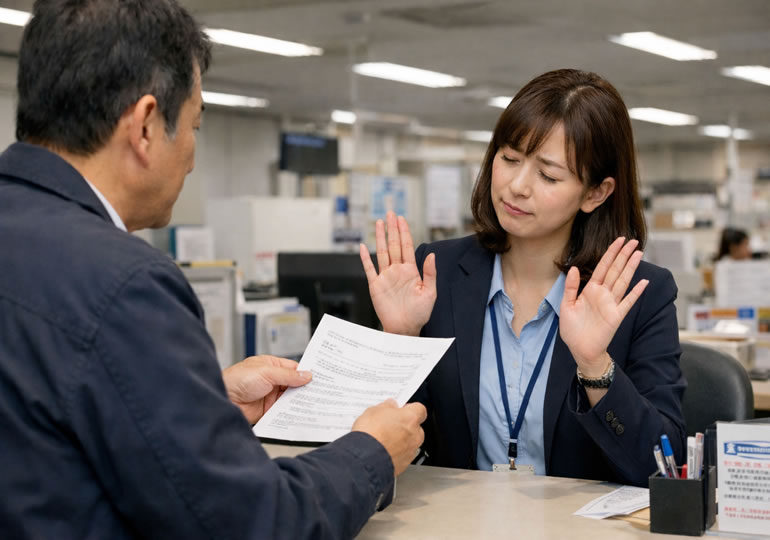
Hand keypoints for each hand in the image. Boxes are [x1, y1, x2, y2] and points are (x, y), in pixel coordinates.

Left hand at [222, 355, 311, 423]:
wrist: (223, 399)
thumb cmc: (237, 379)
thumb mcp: (267, 372)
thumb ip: (288, 375)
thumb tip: (306, 375)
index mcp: (271, 366)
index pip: (293, 368)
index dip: (306, 372)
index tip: (319, 377)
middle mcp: (271, 380)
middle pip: (294, 384)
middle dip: (305, 387)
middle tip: (320, 391)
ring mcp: (270, 395)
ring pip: (290, 398)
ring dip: (300, 400)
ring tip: (314, 402)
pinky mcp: (268, 410)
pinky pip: (284, 411)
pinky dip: (292, 412)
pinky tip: (301, 413)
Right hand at [352, 399, 426, 475]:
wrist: (365, 459)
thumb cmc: (371, 435)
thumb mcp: (373, 411)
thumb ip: (386, 406)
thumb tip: (390, 405)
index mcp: (411, 418)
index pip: (419, 409)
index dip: (409, 408)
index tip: (400, 409)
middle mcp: (415, 435)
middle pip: (415, 427)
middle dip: (404, 426)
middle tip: (389, 424)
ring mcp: (411, 451)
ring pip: (410, 442)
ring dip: (400, 440)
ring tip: (383, 439)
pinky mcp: (404, 464)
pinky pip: (403, 455)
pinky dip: (396, 453)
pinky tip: (382, 450)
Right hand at [359, 211, 436, 335]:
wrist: (405, 329)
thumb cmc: (419, 313)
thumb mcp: (430, 293)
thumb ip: (430, 274)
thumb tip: (431, 255)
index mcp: (411, 271)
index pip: (406, 247)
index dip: (404, 232)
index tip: (402, 219)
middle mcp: (397, 271)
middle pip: (394, 245)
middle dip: (392, 229)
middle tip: (390, 213)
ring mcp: (386, 277)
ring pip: (382, 252)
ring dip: (381, 237)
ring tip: (379, 223)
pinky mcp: (376, 286)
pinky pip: (369, 269)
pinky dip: (365, 258)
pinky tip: (363, 247)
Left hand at [559, 237, 648, 375]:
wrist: (580, 349)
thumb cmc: (572, 329)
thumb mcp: (566, 305)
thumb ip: (570, 287)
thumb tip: (574, 268)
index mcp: (590, 290)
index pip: (602, 267)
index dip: (610, 253)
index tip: (618, 240)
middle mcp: (603, 294)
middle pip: (615, 270)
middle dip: (623, 255)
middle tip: (632, 240)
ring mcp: (611, 304)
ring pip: (622, 281)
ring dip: (631, 267)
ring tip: (638, 253)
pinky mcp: (617, 316)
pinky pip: (628, 301)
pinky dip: (636, 292)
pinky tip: (644, 281)